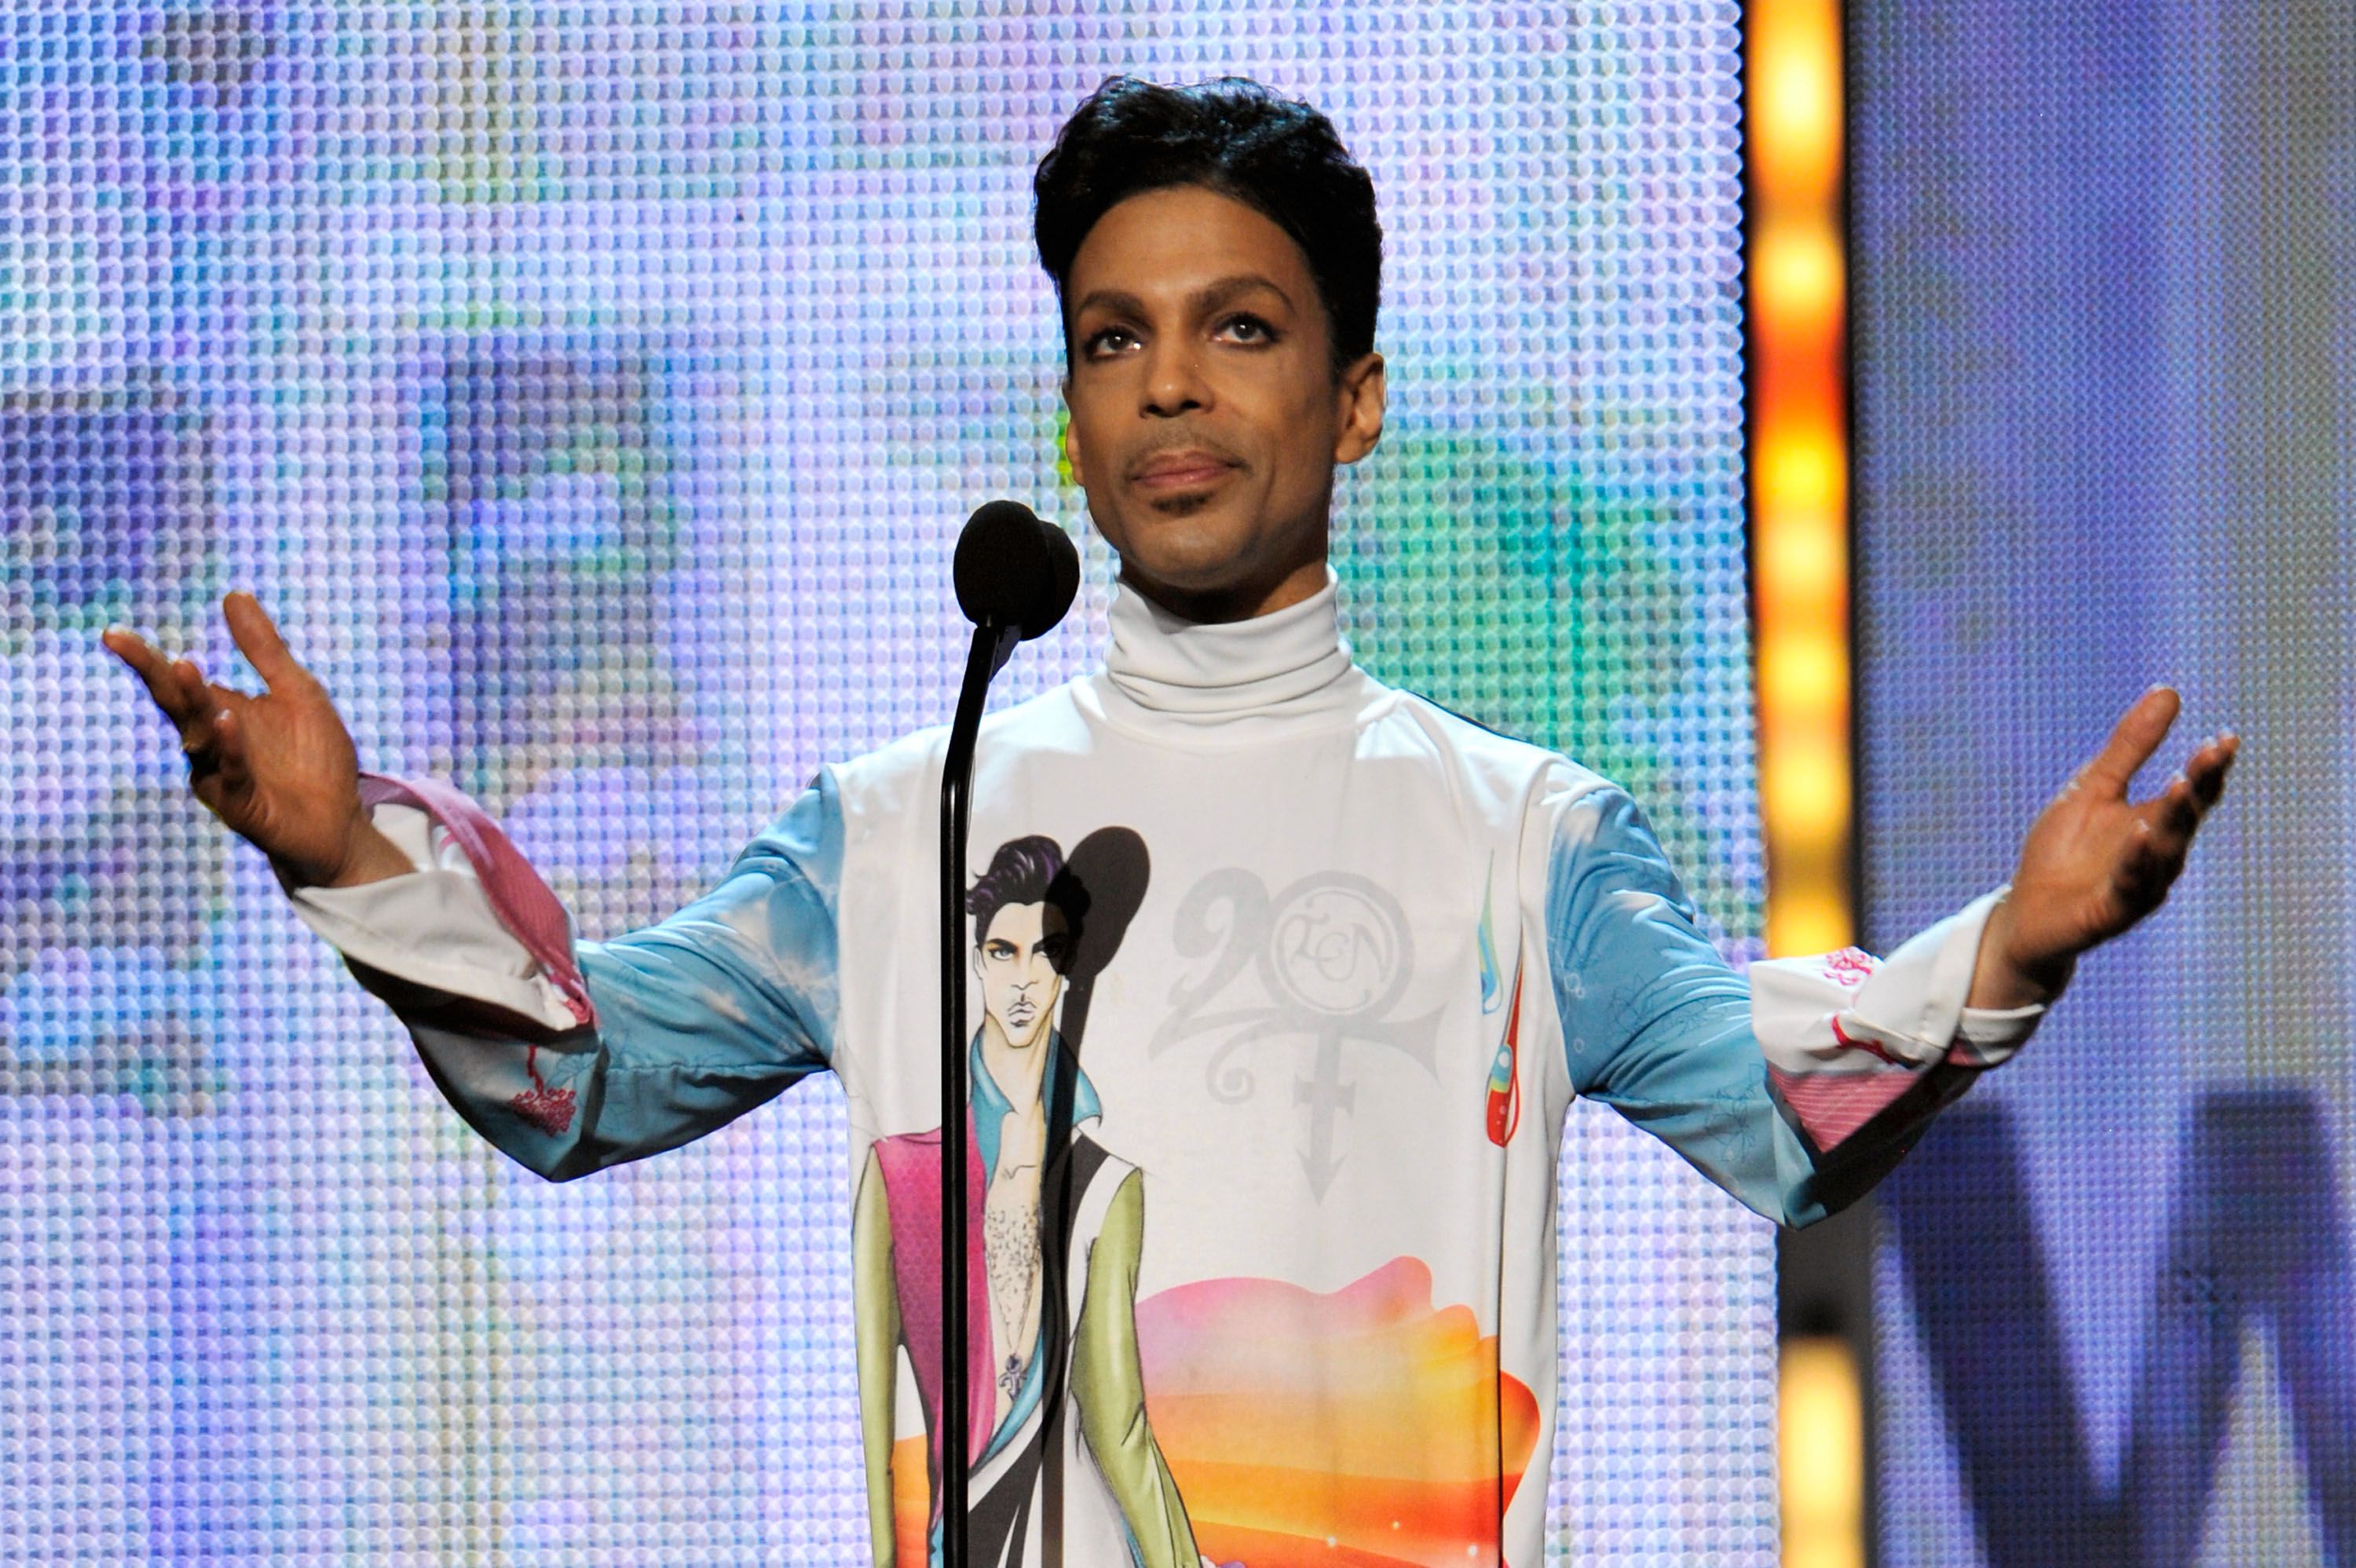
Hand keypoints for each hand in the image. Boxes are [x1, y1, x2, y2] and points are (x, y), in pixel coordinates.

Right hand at [102, 590, 412, 887]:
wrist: (340, 820)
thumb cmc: (315, 757)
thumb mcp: (296, 691)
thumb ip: (264, 649)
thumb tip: (234, 595)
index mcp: (219, 712)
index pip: (175, 681)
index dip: (145, 658)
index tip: (112, 634)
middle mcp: (209, 743)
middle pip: (175, 703)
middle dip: (153, 672)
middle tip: (123, 642)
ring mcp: (220, 775)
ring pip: (198, 736)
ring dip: (193, 702)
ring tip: (185, 665)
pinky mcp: (240, 804)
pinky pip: (229, 773)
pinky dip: (228, 747)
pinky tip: (227, 721)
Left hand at [1970, 686, 2237, 1009]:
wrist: (2025, 911)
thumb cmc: (2064, 850)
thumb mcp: (2092, 788)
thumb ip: (2129, 747)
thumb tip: (2169, 691)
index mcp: (2154, 823)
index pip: (2193, 793)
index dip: (2210, 767)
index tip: (2225, 738)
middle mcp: (2156, 856)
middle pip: (2185, 818)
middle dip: (2198, 786)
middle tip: (2211, 753)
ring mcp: (2138, 886)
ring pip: (2165, 853)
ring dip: (2173, 820)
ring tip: (2177, 785)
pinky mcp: (2112, 912)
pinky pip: (2130, 887)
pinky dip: (2137, 861)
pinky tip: (2140, 835)